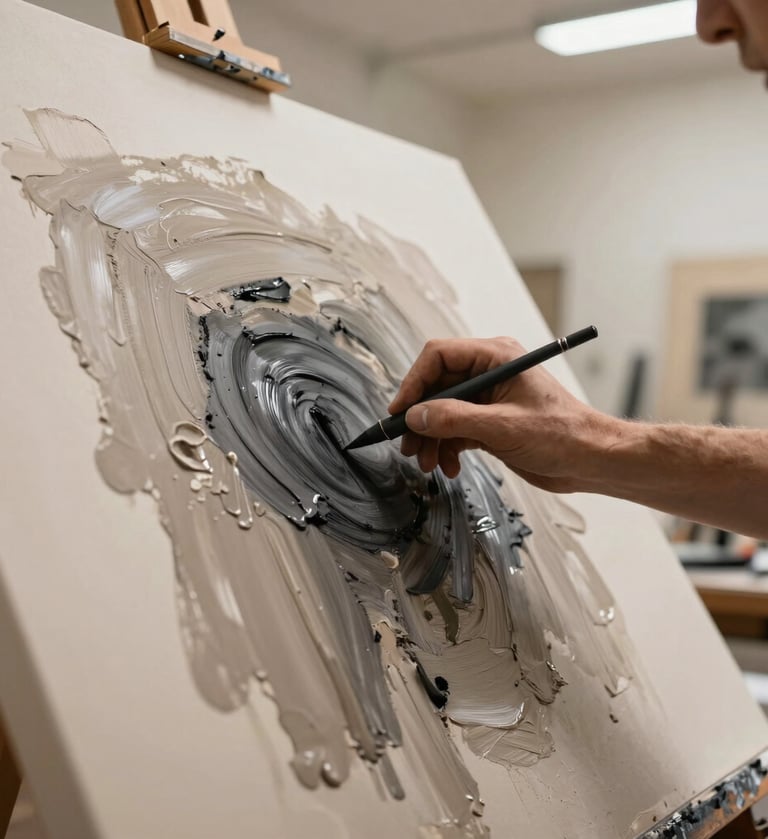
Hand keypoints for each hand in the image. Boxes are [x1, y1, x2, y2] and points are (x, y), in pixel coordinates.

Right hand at [388, 336, 614, 490]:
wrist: (591, 460)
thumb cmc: (563, 434)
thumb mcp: (503, 427)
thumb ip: (455, 419)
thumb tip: (416, 416)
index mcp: (495, 358)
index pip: (439, 357)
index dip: (414, 382)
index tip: (400, 411)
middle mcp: (489, 373)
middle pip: (436, 387)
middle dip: (420, 418)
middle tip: (408, 445)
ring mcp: (488, 399)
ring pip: (442, 412)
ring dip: (430, 438)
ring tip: (427, 463)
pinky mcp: (489, 423)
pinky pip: (454, 430)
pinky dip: (446, 448)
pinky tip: (448, 466)